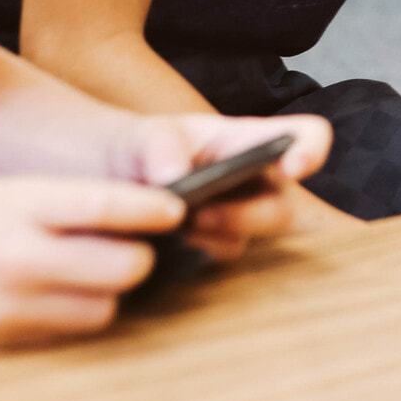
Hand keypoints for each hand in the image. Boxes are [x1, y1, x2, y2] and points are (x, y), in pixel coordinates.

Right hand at [0, 176, 185, 345]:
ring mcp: (10, 305)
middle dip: (144, 254)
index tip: (180, 206)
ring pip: (104, 306)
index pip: (108, 205)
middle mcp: (19, 257)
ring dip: (114, 288)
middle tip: (148, 239)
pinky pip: (67, 330)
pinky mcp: (1, 339)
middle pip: (122, 266)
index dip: (154, 208)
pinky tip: (70, 291)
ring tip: (106, 265)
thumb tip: (121, 213)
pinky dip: (81, 312)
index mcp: (16, 205)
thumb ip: (53, 202)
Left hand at [102, 115, 333, 259]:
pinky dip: (189, 258)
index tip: (293, 166)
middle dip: (248, 215)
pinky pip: (212, 265)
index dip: (311, 150)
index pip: (306, 136)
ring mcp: (228, 222)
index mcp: (245, 141)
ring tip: (171, 226)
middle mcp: (248, 184)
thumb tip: (173, 177)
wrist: (89, 183)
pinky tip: (159, 245)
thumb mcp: (140, 135)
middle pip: (283, 206)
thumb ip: (160, 145)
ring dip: (214, 236)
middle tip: (200, 213)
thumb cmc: (128, 149)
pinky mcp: (201, 253)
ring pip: (245, 240)